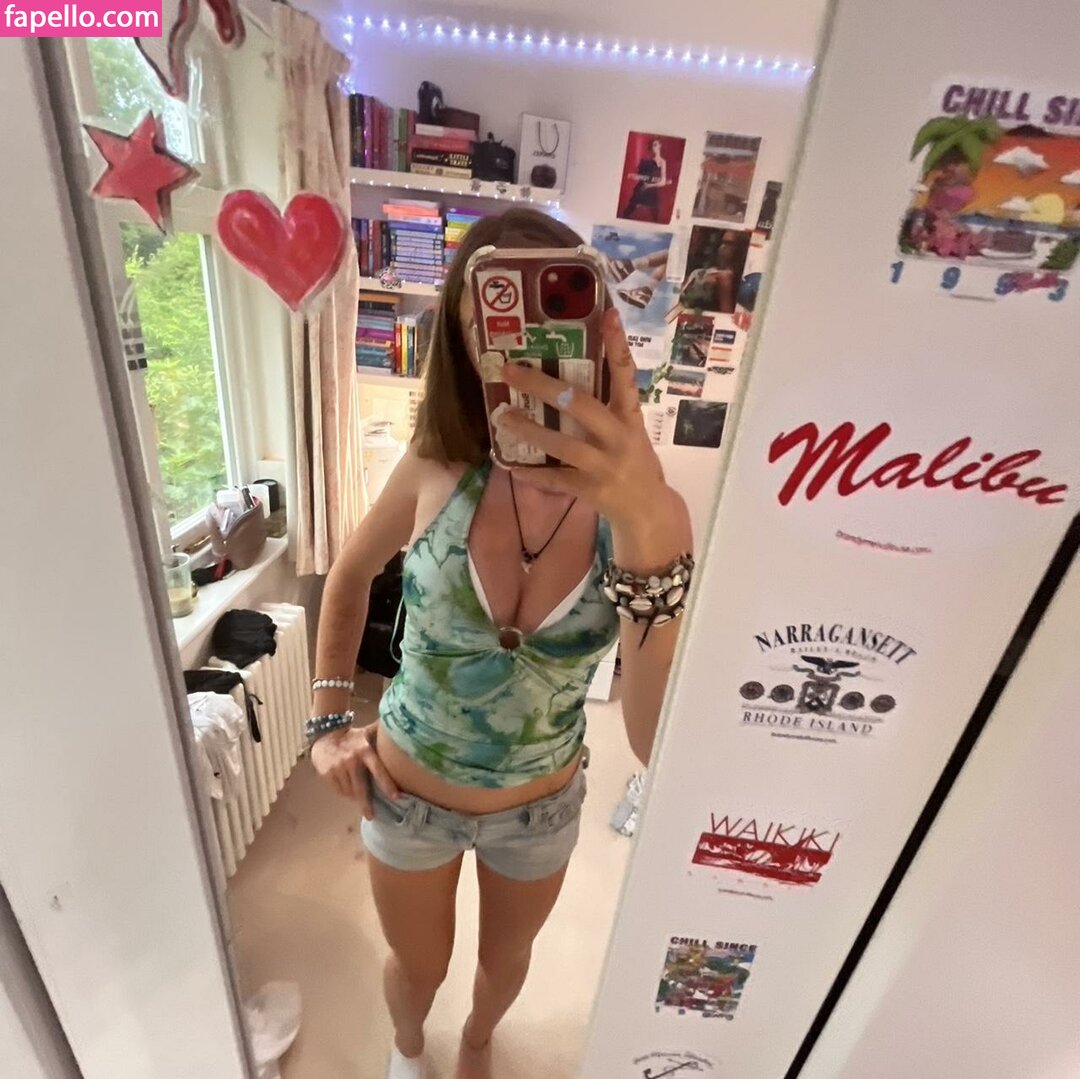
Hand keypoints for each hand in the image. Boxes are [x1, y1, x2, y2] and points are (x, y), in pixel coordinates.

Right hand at [310, 722, 399, 819]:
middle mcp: (351, 760)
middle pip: (361, 788)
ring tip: (357, 794)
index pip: (378, 770)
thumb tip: (402, 731)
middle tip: (371, 816)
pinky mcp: (327, 774)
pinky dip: (344, 793)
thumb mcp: (367, 733)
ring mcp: (338, 768)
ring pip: (349, 792)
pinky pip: (338, 791)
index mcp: (365, 750)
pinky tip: (347, 787)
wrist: (325, 734)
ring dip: (355, 796)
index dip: (387, 784)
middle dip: (366, 804)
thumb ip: (382, 735)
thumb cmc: (352, 737)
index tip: (396, 797)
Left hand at [497, 309, 685, 550]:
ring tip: (502, 416)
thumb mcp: (632, 431)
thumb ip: (609, 410)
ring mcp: (603, 465)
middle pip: (579, 405)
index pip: (626, 374)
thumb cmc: (637, 463)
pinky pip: (554, 480)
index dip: (618, 345)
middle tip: (512, 370)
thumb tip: (568, 382)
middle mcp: (618, 438)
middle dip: (543, 386)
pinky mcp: (589, 490)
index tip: (609, 314)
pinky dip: (532, 474)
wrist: (650, 511)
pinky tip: (512, 465)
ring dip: (528, 429)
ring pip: (560, 445)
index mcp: (630, 417)